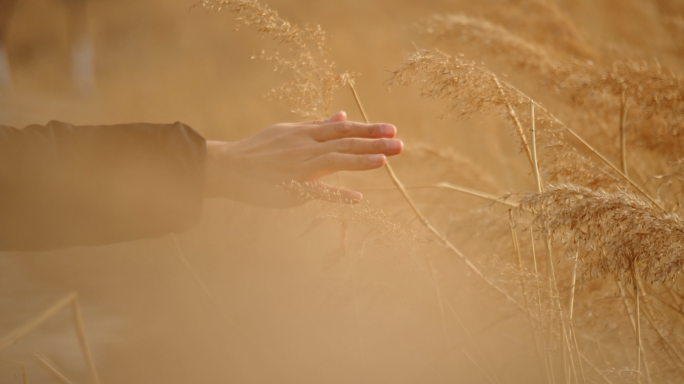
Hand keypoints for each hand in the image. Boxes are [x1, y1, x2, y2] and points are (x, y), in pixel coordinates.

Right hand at [203, 111, 402, 206]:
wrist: (230, 166)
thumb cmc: (260, 148)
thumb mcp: (289, 130)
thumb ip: (317, 125)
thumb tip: (342, 115)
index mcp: (306, 133)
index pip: (343, 129)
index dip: (368, 129)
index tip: (391, 129)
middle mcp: (306, 147)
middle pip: (345, 143)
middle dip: (374, 143)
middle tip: (400, 145)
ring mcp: (299, 167)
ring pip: (334, 161)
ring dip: (360, 160)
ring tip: (384, 161)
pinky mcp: (291, 187)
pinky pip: (316, 191)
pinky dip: (336, 194)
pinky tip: (356, 198)